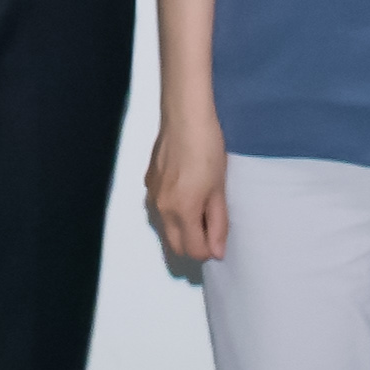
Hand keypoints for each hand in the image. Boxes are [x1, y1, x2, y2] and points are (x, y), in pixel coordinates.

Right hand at [143, 110, 228, 264]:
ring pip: (165, 228)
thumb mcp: (219, 189)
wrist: (185, 117)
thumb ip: (218, 224)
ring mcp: (152, 195)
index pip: (193, 251)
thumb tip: (217, 252)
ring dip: (181, 229)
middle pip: (175, 246)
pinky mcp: (149, 181)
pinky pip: (159, 208)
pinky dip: (172, 210)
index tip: (220, 237)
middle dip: (193, 245)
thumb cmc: (208, 151)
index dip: (209, 250)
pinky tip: (185, 189)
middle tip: (212, 227)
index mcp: (182, 212)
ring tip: (200, 207)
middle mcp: (161, 209)